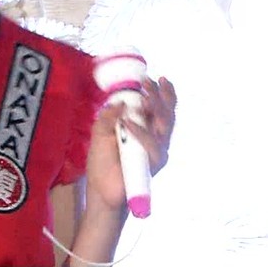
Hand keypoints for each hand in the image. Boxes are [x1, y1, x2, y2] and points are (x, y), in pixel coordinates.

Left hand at [85, 77, 176, 210]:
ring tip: (143, 97)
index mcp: (145, 128)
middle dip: (160, 96)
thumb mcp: (100, 133)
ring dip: (154, 108)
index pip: (161, 107)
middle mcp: (156, 138)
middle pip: (167, 113)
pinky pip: (152, 145)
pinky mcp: (154, 164)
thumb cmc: (103, 162)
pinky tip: (128, 124)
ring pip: (164, 126)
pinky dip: (141, 133)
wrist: (101, 190)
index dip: (162, 93)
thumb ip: (108, 116)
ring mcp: (157, 151)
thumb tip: (118, 102)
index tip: (156, 78)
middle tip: (149, 83)